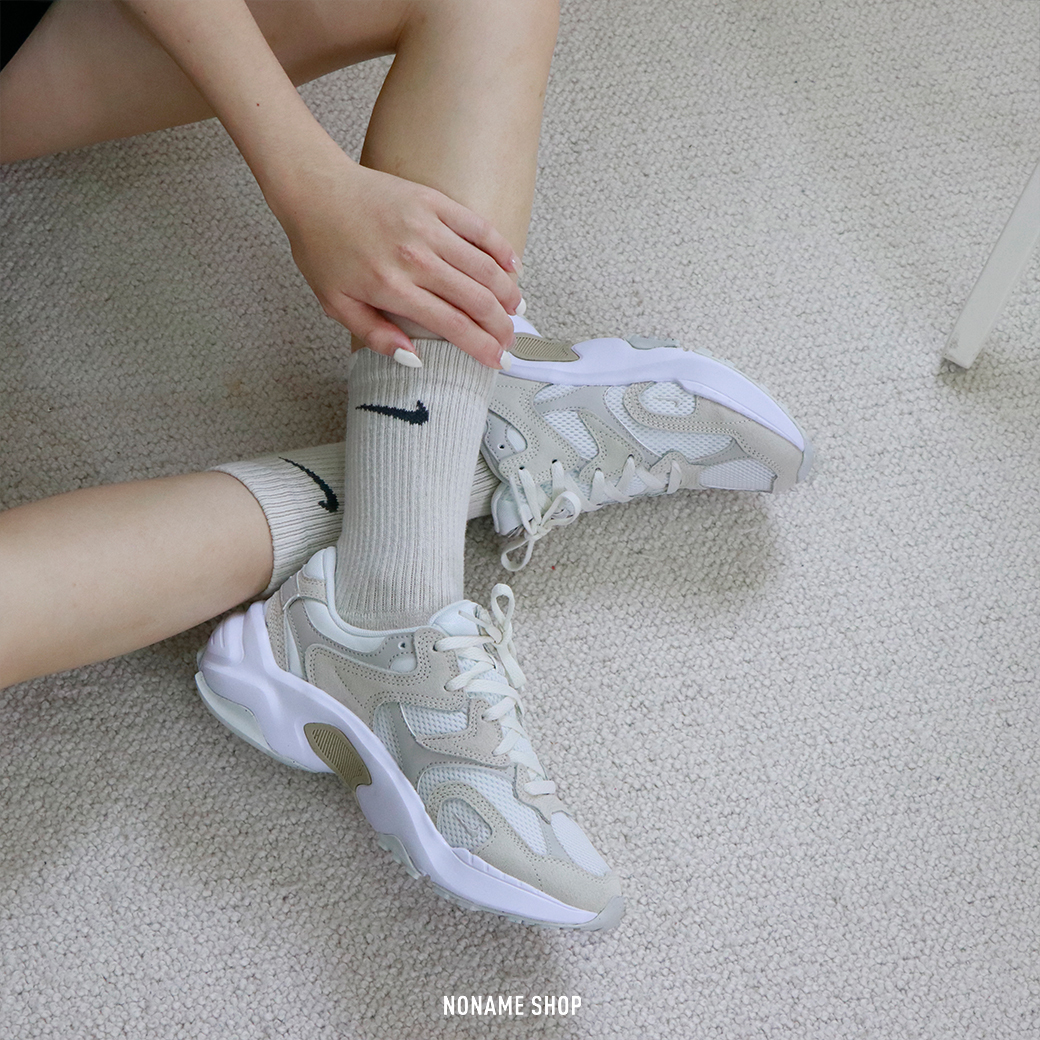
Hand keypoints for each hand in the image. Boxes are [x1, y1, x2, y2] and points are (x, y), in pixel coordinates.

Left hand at [268, 147, 521, 367]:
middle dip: (501, 327)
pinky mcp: (433, 201)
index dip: (482, 348)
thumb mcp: (336, 304)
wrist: (314, 190)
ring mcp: (427, 226)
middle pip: (476, 299)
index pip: (453, 325)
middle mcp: (415, 258)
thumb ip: (375, 335)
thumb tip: (414, 360)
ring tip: (516, 311)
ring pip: (484, 267)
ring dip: (507, 293)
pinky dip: (501, 249)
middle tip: (510, 342)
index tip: (498, 362)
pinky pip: (478, 228)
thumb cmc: (323, 250)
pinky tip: (513, 267)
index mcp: (392, 288)